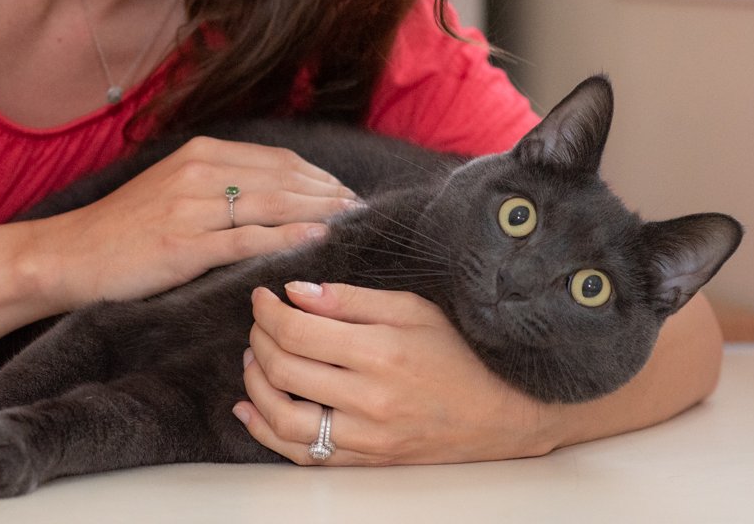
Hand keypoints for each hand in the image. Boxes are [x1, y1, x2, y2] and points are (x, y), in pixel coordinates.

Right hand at [33, 138, 358, 307]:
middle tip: (360, 208)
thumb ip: (220, 180)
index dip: (317, 175)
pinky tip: (316, 238)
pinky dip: (287, 237)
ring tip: (350, 221)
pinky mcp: (185, 244)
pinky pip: (247, 238)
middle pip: (282, 178)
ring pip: (272, 204)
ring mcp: (192, 207)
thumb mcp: (174, 186)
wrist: (72, 253)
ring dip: (318, 211)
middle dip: (327, 192)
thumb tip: (275, 190)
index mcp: (201, 152)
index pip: (277, 159)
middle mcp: (200, 171)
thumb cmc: (127, 225)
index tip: (345, 191)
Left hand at [234, 282, 561, 464]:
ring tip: (253, 360)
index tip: (261, 296)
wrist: (502, 412)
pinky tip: (251, 409)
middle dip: (260, 339)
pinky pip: (304, 456)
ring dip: (256, 386)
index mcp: (380, 352)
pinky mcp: (367, 461)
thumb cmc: (458, 352)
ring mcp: (366, 437)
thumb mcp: (410, 308)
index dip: (268, 311)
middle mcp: (369, 399)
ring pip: (285, 419)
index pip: (298, 331)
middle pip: (285, 370)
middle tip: (259, 322)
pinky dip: (268, 433)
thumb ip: (349, 299)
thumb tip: (296, 291)